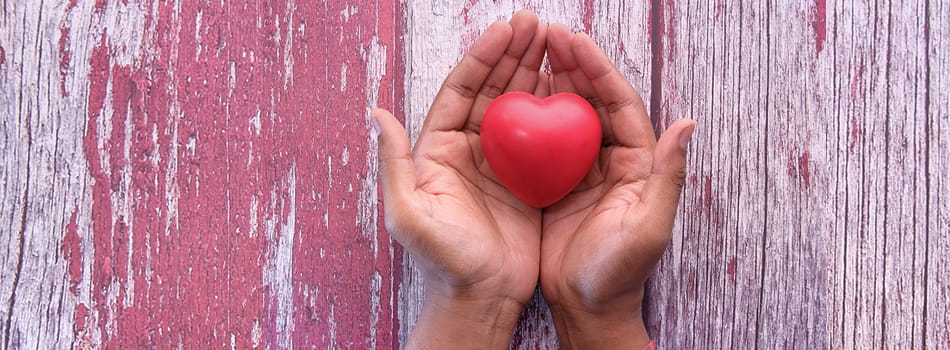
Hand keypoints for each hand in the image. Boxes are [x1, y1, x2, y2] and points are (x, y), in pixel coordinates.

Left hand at [373, 10, 548, 348]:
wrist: (480, 300)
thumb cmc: (442, 261)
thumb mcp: (409, 213)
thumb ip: (395, 163)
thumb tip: (378, 114)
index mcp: (438, 150)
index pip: (462, 90)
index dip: (483, 58)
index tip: (505, 30)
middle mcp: (469, 150)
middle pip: (493, 90)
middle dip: (514, 54)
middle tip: (538, 24)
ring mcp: (501, 165)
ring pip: (519, 108)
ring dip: (535, 73)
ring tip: (557, 42)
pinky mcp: (528, 182)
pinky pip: (544, 139)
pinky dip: (556, 111)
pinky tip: (572, 90)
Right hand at [538, 24, 695, 348]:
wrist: (588, 308)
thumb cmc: (620, 272)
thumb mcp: (649, 226)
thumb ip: (668, 176)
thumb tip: (686, 124)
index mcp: (639, 163)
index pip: (619, 103)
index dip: (598, 70)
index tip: (574, 40)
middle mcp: (613, 160)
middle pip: (593, 100)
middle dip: (573, 64)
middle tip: (547, 33)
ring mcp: (583, 171)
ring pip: (567, 115)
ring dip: (552, 81)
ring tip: (530, 50)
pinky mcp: (556, 185)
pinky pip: (544, 142)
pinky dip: (531, 116)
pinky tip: (512, 97)